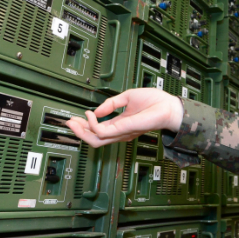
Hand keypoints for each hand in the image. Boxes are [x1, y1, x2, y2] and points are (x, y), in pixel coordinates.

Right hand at [65, 88, 183, 147]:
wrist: (169, 106)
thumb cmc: (155, 102)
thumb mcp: (127, 97)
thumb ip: (111, 104)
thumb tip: (97, 110)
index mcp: (120, 124)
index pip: (98, 130)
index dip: (84, 126)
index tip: (74, 119)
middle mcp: (119, 132)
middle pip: (93, 139)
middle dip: (78, 131)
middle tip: (69, 122)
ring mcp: (121, 133)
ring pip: (95, 140)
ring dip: (81, 131)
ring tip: (75, 120)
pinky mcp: (124, 130)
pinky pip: (102, 132)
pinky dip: (93, 124)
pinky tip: (91, 114)